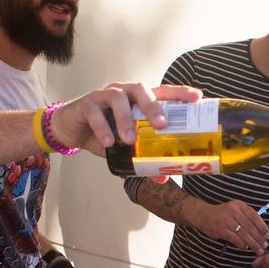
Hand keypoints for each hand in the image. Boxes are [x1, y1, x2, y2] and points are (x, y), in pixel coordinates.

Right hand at [49, 82, 200, 155]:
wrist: (72, 130)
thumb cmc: (104, 133)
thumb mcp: (125, 148)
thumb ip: (143, 159)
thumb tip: (163, 178)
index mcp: (138, 100)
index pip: (162, 91)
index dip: (179, 93)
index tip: (196, 97)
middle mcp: (124, 92)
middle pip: (142, 89)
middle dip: (154, 106)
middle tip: (162, 125)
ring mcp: (105, 95)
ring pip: (118, 98)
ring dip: (126, 119)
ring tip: (130, 140)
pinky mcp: (87, 104)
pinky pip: (95, 112)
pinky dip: (103, 127)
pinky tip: (108, 143)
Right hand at [186, 199, 268, 253]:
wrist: (203, 215)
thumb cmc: (222, 214)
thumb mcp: (234, 209)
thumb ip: (245, 217)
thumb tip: (260, 231)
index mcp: (239, 205)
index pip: (254, 216)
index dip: (262, 226)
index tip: (268, 235)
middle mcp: (234, 211)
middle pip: (250, 226)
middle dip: (259, 238)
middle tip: (265, 246)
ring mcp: (227, 220)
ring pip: (244, 234)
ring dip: (252, 243)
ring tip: (258, 250)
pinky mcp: (221, 229)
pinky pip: (235, 239)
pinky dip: (241, 244)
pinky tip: (244, 248)